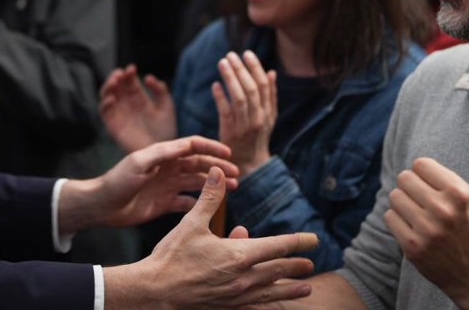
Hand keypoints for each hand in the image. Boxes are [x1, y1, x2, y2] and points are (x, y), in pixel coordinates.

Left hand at [60, 136, 239, 233]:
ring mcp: (167, 186)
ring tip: (232, 189)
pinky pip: (187, 202)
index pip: (193, 146)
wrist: (102, 205)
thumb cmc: (117, 180)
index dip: (211, 147)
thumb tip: (187, 145)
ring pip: (197, 183)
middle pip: (199, 165)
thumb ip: (163, 153)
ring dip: (214, 185)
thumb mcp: (139, 163)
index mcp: (163, 154)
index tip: (228, 154)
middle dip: (218, 168)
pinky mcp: (164, 203)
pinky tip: (212, 207)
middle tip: (237, 175)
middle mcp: (168, 168)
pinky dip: (200, 203)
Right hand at [99, 64, 175, 152]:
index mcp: (138, 97)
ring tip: (115, 81)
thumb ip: (160, 91)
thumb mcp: (166, 107)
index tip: (132, 69)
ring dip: (108, 86)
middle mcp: (126, 104)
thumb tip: (148, 77)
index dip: (128, 73)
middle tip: (121, 73)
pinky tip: (112, 98)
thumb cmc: (166, 131)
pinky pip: (104, 112)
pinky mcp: (113, 125)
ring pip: (107, 95)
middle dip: (116, 76)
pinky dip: (105, 103)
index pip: (129, 81)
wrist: (161, 153)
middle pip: (115, 85)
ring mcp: (119, 114)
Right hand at [103, 166, 317, 308]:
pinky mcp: (227, 306)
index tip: (313, 240)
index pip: (277, 246)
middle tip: (311, 263)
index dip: (297, 242)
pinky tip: (275, 302)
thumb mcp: (191, 223)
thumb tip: (217, 172)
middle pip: (278, 269)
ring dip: (290, 288)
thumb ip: (209, 198)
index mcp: (238, 254)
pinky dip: (270, 302)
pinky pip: (256, 304)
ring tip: (306, 288)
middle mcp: (243, 277)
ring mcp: (236, 295)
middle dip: (296, 265)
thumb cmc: (172, 256)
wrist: (155, 291)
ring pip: (271, 290)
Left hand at [214, 51, 275, 176]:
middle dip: (241, 70)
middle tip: (231, 54)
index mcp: (268, 113)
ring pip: (238, 99)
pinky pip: (225, 113)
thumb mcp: (268, 117)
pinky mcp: (230, 133)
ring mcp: (244, 127)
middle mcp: (258, 119)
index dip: (255, 68)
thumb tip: (272, 72)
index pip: (263, 86)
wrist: (250, 165)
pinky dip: (220, 97)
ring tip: (222, 62)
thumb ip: (270, 95)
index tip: (247, 53)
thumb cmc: (257, 137)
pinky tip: (215, 85)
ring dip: (230, 78)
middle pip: (250, 90)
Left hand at [385, 130, 468, 304]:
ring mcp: (427, 230)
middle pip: (404, 178)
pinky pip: (389, 216)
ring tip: (421, 215)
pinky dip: (398, 221)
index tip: (437, 189)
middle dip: (414, 188)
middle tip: (428, 203)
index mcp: (459, 193)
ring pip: (394, 196)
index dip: (427, 175)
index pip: (420, 164)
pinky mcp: (412, 246)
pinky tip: (415, 229)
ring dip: (404, 204)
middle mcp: (443, 210)